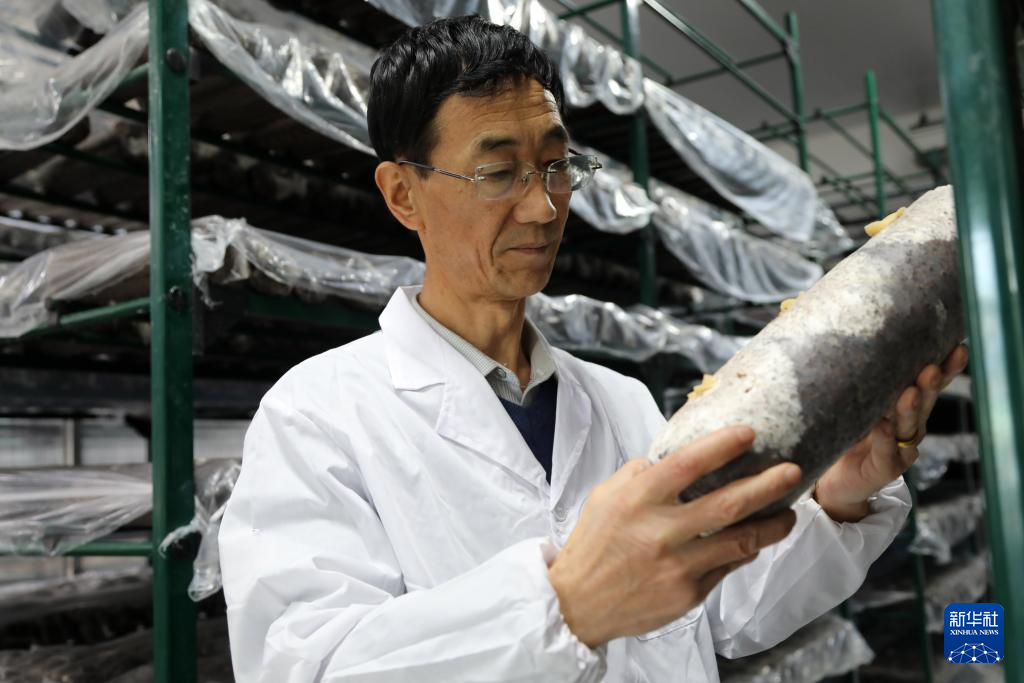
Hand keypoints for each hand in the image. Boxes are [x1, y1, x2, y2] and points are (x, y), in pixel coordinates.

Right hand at [548, 426, 801, 647]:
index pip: (688, 464)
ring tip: (790, 513)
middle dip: (768, 484)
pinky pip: (727, 567)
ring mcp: (678, 565)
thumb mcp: (605, 496)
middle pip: (729, 504)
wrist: (579, 604)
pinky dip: (744, 551)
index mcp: (638, 499)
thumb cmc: (593, 544)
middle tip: (793, 471)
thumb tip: (675, 457)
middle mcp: (662, 531)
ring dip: (772, 525)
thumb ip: (640, 474)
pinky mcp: (688, 593)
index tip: (749, 433)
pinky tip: (755, 541)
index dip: (722, 446)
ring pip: (740, 541)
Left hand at [814, 344, 968, 522]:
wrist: (835, 480)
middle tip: (930, 368)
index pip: (931, 386)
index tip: (957, 348)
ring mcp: (900, 450)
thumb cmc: (847, 435)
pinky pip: (885, 452)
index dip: (946, 369)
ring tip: (910, 392)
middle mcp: (910, 428)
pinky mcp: (884, 469)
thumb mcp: (859, 405)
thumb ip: (867, 384)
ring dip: (910, 409)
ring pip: (908, 427)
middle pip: (924, 403)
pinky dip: (884, 438)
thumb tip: (861, 343)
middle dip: (929, 385)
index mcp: (908, 409)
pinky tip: (883, 426)